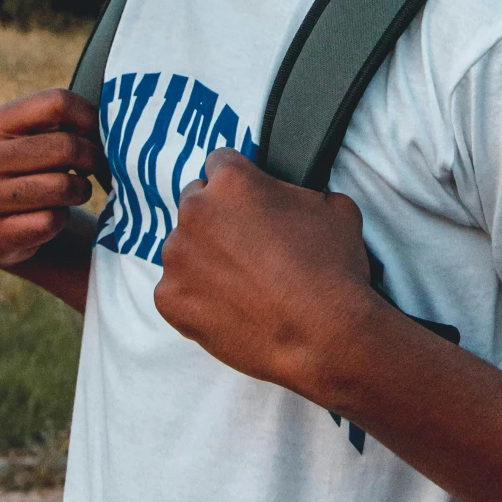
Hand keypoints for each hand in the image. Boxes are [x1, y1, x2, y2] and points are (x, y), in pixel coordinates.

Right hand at [0, 89, 102, 270]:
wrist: (3, 231)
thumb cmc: (34, 173)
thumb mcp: (36, 140)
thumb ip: (64, 124)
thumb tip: (111, 124)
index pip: (56, 102)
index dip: (90, 117)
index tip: (99, 134)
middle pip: (65, 146)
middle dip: (92, 158)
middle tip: (97, 167)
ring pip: (61, 186)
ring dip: (80, 191)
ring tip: (76, 191)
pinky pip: (50, 221)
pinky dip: (61, 220)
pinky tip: (52, 218)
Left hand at [154, 150, 374, 400]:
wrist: (325, 337)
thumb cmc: (332, 268)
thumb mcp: (331, 205)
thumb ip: (296, 191)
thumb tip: (287, 198)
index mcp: (232, 181)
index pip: (220, 163)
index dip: (239, 182)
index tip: (249, 202)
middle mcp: (196, 211)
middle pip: (195, 202)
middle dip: (216, 217)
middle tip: (246, 246)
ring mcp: (177, 257)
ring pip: (183, 247)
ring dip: (204, 258)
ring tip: (241, 284)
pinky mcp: (169, 299)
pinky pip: (176, 289)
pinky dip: (196, 297)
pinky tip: (228, 309)